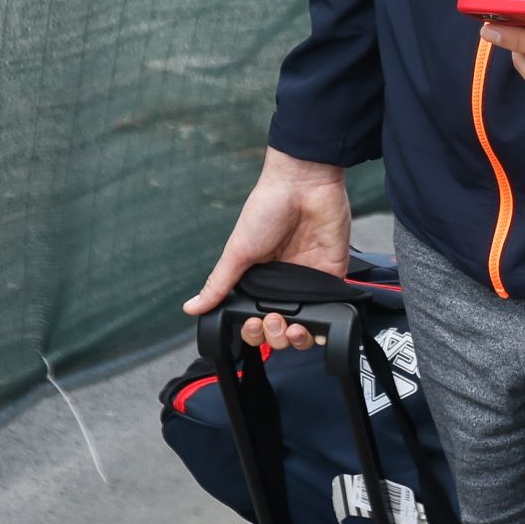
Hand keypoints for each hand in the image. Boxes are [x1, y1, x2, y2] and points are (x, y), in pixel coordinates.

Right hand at [182, 147, 349, 351]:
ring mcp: (308, 282)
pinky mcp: (332, 277)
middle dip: (275, 336)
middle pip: (280, 329)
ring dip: (299, 338)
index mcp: (258, 279)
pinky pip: (333, 311)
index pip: (254, 318)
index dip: (253, 330)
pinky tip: (320, 326)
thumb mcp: (238, 249)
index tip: (252, 324)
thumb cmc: (267, 209)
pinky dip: (328, 325)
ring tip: (294, 328)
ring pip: (307, 328)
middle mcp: (283, 284)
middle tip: (273, 321)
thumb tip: (191, 307)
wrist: (303, 185)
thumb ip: (219, 283)